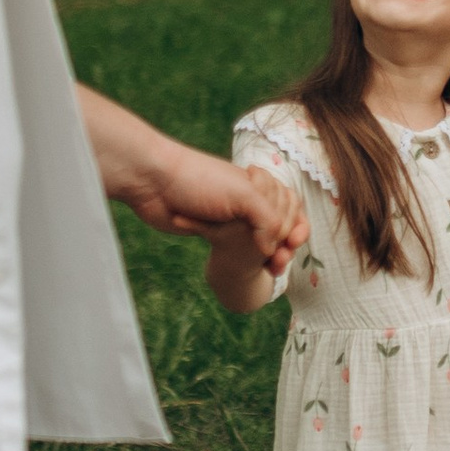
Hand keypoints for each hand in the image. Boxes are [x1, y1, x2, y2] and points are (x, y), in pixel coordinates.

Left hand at [124, 136, 308, 266]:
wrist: (153, 182)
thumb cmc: (200, 180)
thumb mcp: (244, 195)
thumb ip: (268, 220)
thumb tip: (272, 249)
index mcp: (257, 184)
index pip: (290, 205)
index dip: (296, 225)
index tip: (292, 242)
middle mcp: (246, 197)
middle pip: (278, 224)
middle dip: (285, 241)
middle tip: (281, 259)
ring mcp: (228, 214)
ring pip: (257, 238)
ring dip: (270, 254)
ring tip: (272, 269)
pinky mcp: (209, 228)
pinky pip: (231, 243)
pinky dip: (242, 255)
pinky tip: (257, 268)